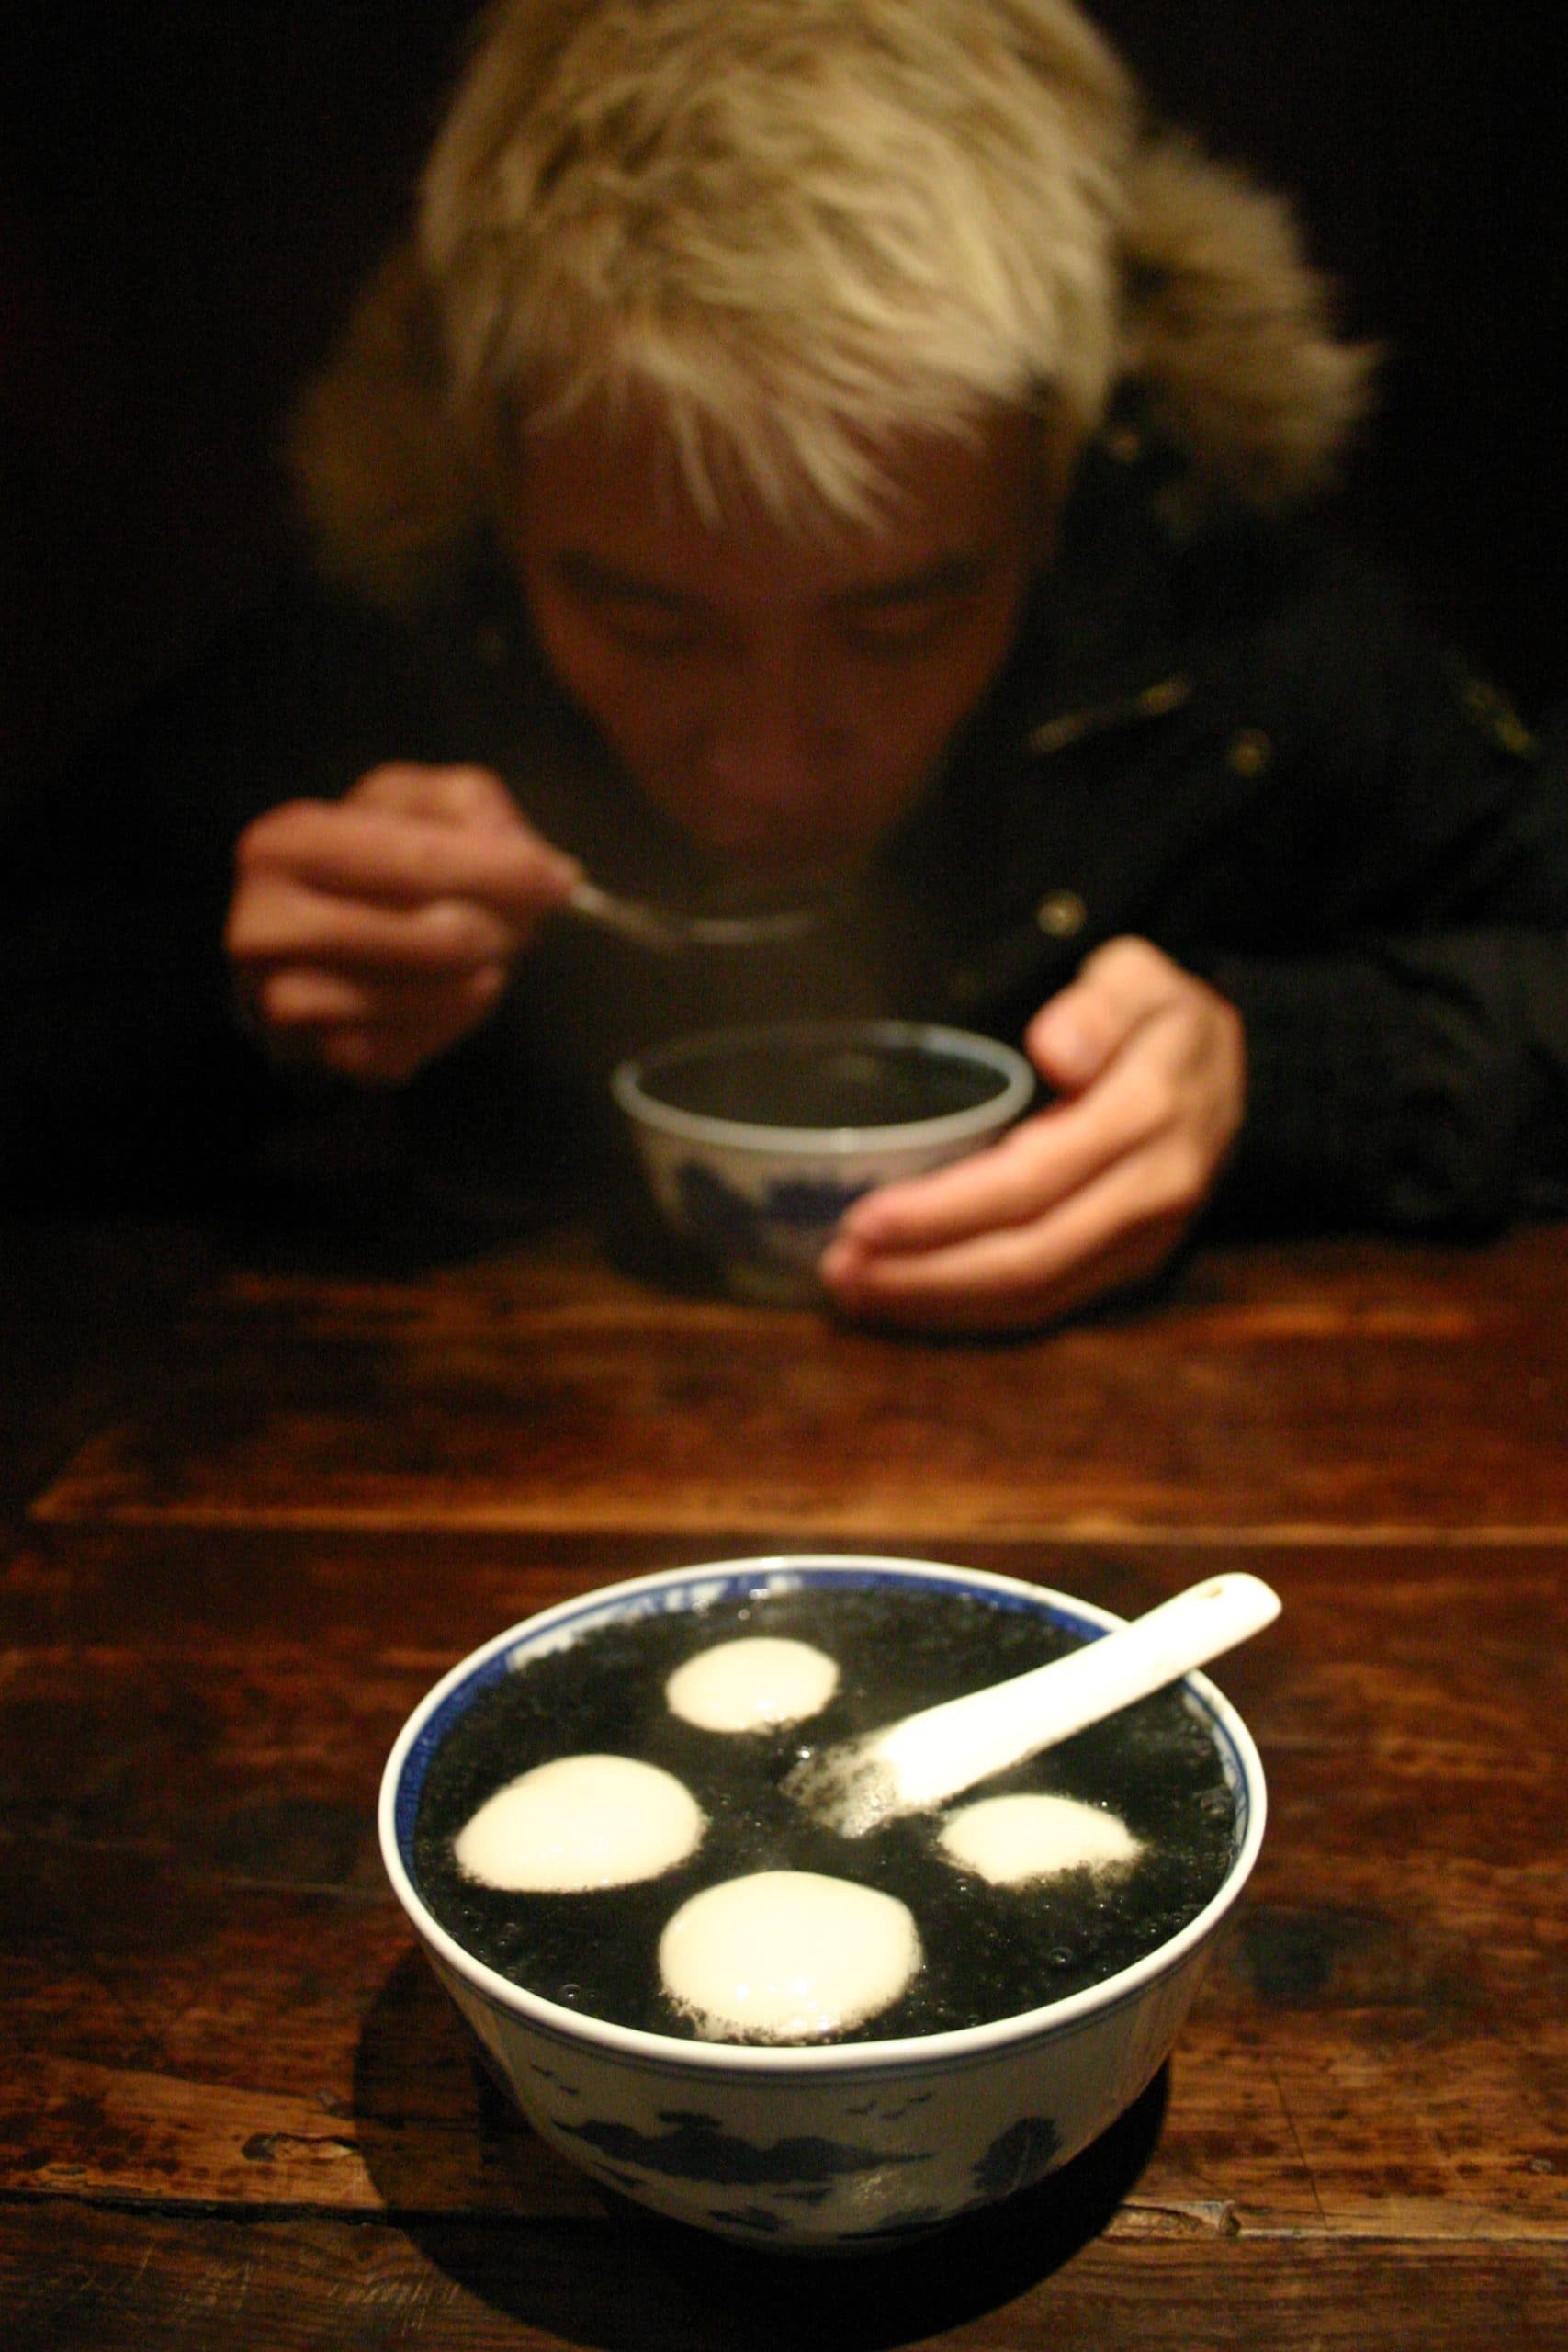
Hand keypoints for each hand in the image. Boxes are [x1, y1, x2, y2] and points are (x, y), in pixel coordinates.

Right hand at [226, 764, 580, 1083]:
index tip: (560, 881)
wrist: (296, 946)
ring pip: (435, 994)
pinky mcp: (319, 1057)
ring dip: (484, 974)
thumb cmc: (363, 864)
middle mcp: (269, 924)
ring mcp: (285, 1000)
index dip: (504, 872)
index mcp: (288, 842)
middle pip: (435, 936)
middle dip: (501, 928)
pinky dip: (456, 1017)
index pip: (419, 860)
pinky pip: (421, 1044)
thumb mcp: (408, 803)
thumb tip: (525, 856)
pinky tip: (454, 992)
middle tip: (523, 923)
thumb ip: (468, 805)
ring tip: (487, 954)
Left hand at [819, 937, 1244, 1332]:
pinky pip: (1047, 1307)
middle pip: (1027, 1258)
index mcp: (1148, 1117)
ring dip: (938, 1304)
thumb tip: (1056, 1050)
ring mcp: (1146, 1243)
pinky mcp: (1130, 1269)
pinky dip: (973, 1313)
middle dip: (924, 1275)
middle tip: (839, 1272)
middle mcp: (1152, 1194)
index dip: (944, 1211)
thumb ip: (1102, 1003)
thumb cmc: (1164, 1022)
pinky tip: (910, 1301)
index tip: (863, 1218)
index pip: (1032, 1181)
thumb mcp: (1141, 978)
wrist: (1242, 1078)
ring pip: (1036, 1297)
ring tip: (856, 1293)